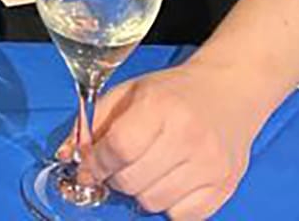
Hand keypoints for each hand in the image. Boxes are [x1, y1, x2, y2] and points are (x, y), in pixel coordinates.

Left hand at [70, 63, 265, 219]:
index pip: (117, 148)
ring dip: (141, 192)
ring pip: (152, 203)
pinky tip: (171, 180)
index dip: (96, 162)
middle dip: (115, 177)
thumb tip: (67, 155)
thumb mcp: (130, 92)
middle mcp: (188, 136)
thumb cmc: (174, 91)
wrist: (231, 90)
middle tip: (121, 164)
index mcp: (160, 106)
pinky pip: (181, 217)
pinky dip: (169, 205)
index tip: (90, 165)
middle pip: (131, 181)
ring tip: (149, 169)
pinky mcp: (224, 186)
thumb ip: (94, 122)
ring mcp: (209, 164)